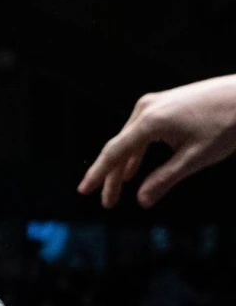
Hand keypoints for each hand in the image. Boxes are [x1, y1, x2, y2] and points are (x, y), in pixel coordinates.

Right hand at [79, 75, 235, 207]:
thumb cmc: (228, 124)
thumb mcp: (197, 157)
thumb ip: (166, 179)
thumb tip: (142, 200)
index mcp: (150, 121)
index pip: (115, 152)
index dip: (98, 175)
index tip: (84, 191)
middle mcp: (146, 108)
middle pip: (119, 147)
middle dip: (110, 176)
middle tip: (107, 202)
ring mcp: (154, 103)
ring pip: (129, 139)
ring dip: (122, 165)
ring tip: (118, 188)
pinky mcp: (164, 103)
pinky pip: (140, 131)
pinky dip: (135, 151)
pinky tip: (132, 167)